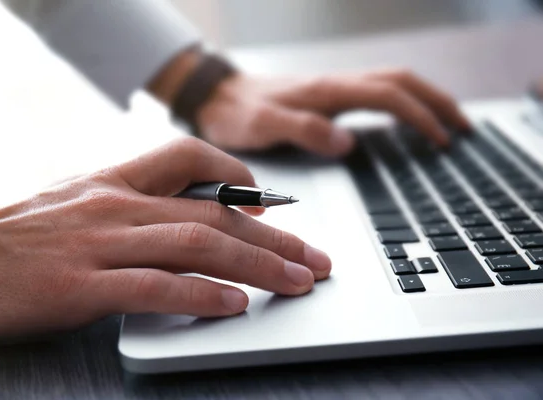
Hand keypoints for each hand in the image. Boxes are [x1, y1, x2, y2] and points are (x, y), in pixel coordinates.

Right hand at [0, 138, 330, 341]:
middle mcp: (114, 206)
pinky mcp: (79, 287)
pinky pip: (154, 286)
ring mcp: (99, 245)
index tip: (268, 201)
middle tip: (313, 256)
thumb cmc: (15, 238)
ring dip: (255, 264)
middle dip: (273, 236)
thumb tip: (182, 219)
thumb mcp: (77, 204)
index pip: (188, 157)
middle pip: (211, 212)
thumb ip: (130, 206)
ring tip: (296, 281)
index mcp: (112, 183)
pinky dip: (201, 295)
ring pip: (195, 245)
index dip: (236, 174)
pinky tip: (235, 305)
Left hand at [198, 68, 470, 155]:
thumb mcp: (264, 126)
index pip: (389, 97)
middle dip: (437, 101)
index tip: (442, 139)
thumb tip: (347, 142)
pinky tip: (405, 118)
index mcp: (327, 92)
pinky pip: (376, 93)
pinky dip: (402, 103)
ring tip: (447, 121)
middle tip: (463, 126)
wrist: (216, 97)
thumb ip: (305, 131)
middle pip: (402, 82)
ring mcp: (333, 88)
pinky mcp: (327, 96)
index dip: (421, 117)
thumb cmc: (236, 114)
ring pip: (392, 83)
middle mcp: (335, 84)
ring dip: (425, 99)